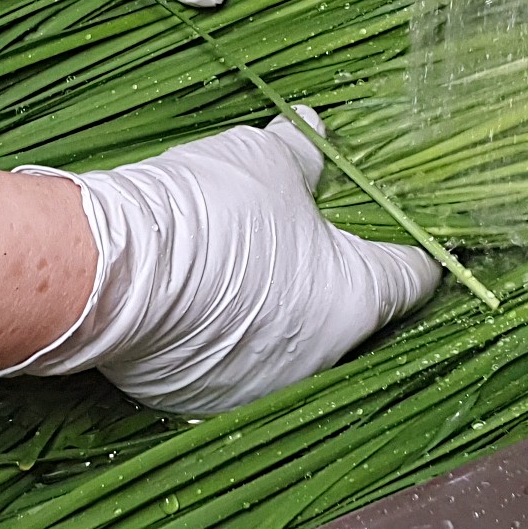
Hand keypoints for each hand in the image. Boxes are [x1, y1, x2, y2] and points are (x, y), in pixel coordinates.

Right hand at [0, 108, 441, 413]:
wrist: (115, 268)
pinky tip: (198, 303)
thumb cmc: (208, 210)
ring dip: (275, 314)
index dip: (413, 253)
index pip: (411, 278)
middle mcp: (322, 356)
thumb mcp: (263, 161)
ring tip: (236, 272)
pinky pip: (234, 365)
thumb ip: (301, 152)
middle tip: (296, 242)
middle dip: (328, 280)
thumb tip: (311, 128)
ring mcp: (264, 385)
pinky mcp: (208, 400)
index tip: (409, 243)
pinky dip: (226, 339)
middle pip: (347, 315)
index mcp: (354, 298)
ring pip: (288, 345)